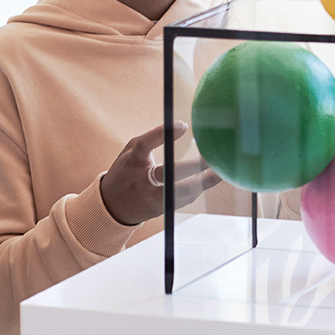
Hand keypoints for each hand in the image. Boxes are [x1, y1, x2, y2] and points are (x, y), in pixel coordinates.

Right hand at [99, 122, 221, 226]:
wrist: (114, 205)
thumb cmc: (128, 170)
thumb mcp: (132, 151)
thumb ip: (153, 137)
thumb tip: (183, 126)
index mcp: (133, 161)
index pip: (145, 144)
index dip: (162, 134)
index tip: (182, 125)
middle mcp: (142, 180)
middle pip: (168, 173)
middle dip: (193, 166)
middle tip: (211, 157)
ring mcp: (152, 197)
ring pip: (181, 192)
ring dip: (203, 182)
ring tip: (220, 171)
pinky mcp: (161, 209)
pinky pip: (184, 199)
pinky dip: (198, 188)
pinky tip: (209, 179)